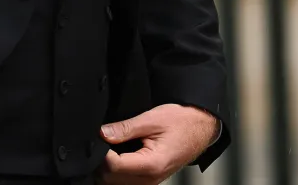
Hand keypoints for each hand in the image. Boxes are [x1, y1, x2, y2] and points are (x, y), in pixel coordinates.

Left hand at [96, 104, 219, 184]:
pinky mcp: (150, 180)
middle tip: (101, 140)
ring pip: (117, 183)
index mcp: (152, 165)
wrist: (200, 127)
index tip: (98, 138)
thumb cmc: (180, 122)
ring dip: (108, 168)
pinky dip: (118, 171)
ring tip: (108, 147)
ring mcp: (151, 182)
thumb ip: (124, 128)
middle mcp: (151, 179)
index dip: (101, 152)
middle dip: (101, 161)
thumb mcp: (151, 119)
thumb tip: (102, 133)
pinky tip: (117, 155)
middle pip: (111, 179)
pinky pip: (126, 182)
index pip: (113, 167)